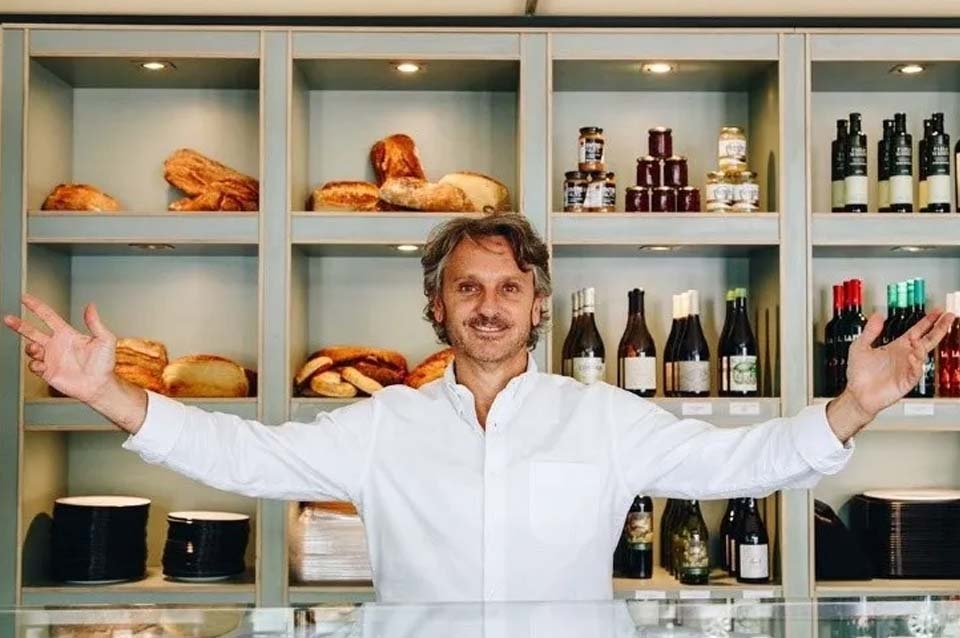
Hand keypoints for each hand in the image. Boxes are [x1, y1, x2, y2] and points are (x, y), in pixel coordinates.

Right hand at [3, 293, 118, 403]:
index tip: (25, 298)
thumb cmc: (104, 364)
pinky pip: (34, 366)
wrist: (100, 386)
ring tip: (37, 349)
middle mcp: (56, 345)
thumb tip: (91, 305)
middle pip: (32, 331)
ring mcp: (51, 358)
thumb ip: (95, 323)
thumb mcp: (105, 340)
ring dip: (30, 348)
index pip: (48, 316)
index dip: (36, 306)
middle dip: (19, 325)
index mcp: (67, 334)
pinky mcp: (48, 372)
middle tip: (8, 319)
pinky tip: (42, 365)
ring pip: (30, 349)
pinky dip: (35, 364)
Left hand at [832, 308, 954, 436]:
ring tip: (918, 341)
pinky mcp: (907, 381)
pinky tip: (913, 356)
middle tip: (949, 317)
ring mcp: (908, 368)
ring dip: (922, 346)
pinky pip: (916, 371)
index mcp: (897, 347)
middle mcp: (905, 356)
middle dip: (939, 328)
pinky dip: (916, 363)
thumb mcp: (861, 346)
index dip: (927, 322)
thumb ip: (870, 331)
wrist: (858, 394)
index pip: (917, 331)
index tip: (937, 312)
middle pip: (927, 340)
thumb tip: (878, 315)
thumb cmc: (859, 373)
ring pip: (923, 354)